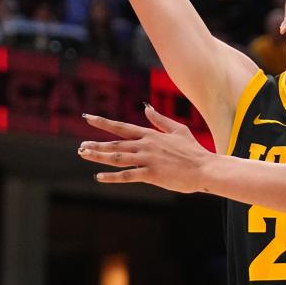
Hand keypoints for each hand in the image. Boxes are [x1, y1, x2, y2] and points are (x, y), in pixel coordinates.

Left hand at [78, 104, 212, 192]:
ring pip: (117, 157)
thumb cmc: (193, 150)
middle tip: (80, 147)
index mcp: (151, 134)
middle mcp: (146, 145)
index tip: (88, 118)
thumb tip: (146, 107)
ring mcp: (148, 159)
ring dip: (99, 157)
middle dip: (96, 145)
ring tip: (84, 155)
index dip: (103, 123)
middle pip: (115, 144)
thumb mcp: (178, 130)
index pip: (122, 127)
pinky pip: (127, 175)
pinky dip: (112, 177)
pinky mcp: (151, 174)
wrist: (205, 168)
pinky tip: (99, 177)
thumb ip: (160, 120)